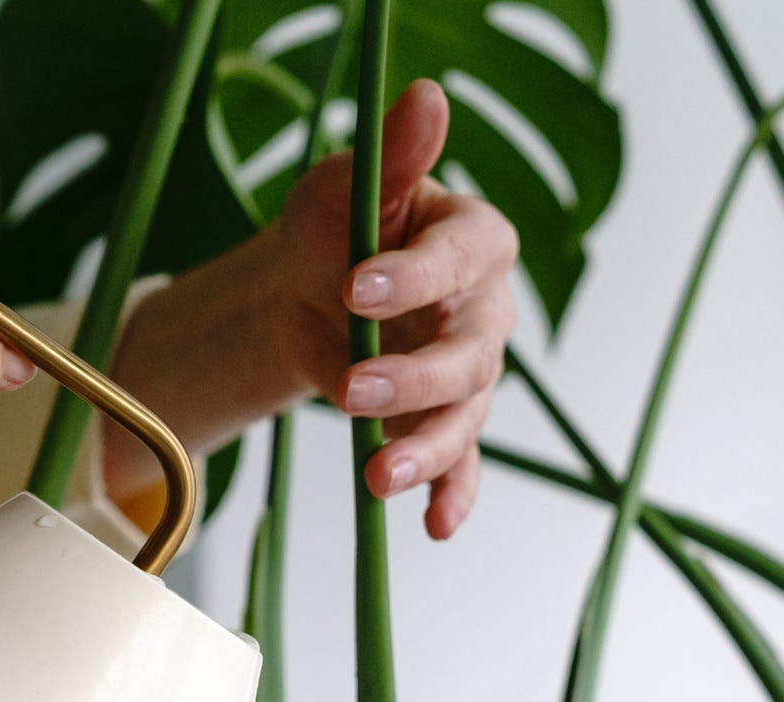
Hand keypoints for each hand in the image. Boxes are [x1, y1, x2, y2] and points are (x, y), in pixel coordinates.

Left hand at [104, 79, 516, 539]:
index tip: (354, 286)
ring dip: (425, 449)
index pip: (467, 256)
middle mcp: (484, 309)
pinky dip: (451, 494)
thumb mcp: (347, 186)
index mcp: (471, 238)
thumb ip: (392, 155)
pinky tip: (433, 526)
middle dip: (412, 377)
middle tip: (349, 389)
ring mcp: (468, 372)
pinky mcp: (442, 421)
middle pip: (472, 352)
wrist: (299, 296)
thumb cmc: (330, 230)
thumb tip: (426, 94)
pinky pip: (460, 463)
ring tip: (375, 478)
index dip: (417, 275)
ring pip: (465, 415)